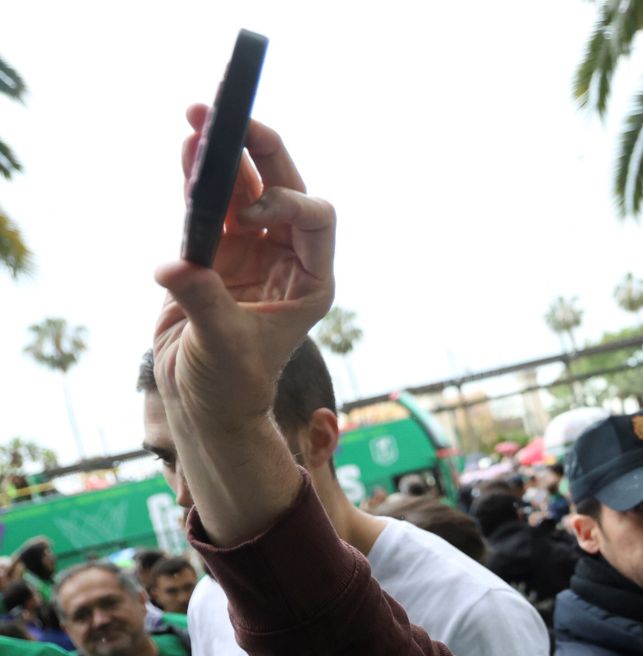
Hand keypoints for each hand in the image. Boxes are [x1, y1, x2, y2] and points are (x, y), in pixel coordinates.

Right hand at [153, 106, 335, 434]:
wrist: (204, 401)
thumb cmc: (232, 385)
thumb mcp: (224, 347)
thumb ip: (205, 303)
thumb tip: (176, 267)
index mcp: (311, 280)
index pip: (316, 220)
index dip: (288, 203)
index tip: (250, 215)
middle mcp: (286, 258)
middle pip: (283, 188)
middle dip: (261, 151)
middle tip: (232, 118)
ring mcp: (251, 251)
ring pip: (243, 189)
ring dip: (223, 155)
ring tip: (199, 117)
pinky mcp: (215, 253)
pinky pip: (209, 204)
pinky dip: (197, 177)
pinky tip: (186, 146)